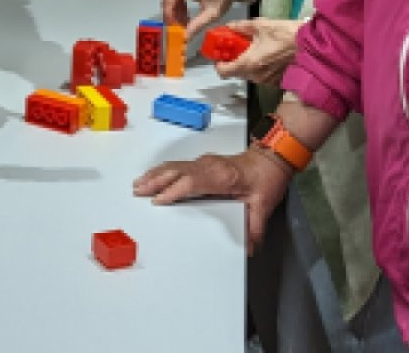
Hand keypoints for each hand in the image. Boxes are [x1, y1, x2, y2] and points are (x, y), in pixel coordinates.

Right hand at [133, 149, 291, 253]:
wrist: (271, 159)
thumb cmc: (266, 178)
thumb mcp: (263, 206)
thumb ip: (255, 228)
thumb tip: (249, 249)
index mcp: (222, 176)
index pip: (192, 182)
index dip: (174, 190)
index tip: (158, 200)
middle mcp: (210, 166)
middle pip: (177, 172)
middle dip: (156, 182)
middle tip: (138, 191)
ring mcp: (205, 162)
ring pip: (175, 167)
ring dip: (156, 175)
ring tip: (139, 184)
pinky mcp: (202, 163)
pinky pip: (178, 165)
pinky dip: (163, 170)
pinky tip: (154, 175)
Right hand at [163, 0, 250, 38]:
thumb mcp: (213, 13)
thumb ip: (198, 25)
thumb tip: (184, 38)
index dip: (168, 13)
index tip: (171, 27)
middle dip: (173, 15)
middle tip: (180, 28)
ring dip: (176, 13)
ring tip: (187, 22)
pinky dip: (178, 7)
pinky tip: (186, 15)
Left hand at [213, 18, 301, 86]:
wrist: (308, 44)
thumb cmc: (283, 33)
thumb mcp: (260, 25)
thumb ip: (240, 27)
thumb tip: (229, 26)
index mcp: (248, 63)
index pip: (224, 72)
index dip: (218, 64)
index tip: (220, 55)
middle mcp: (255, 76)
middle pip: (236, 73)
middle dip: (233, 61)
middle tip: (237, 48)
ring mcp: (266, 80)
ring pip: (248, 75)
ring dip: (247, 64)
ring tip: (254, 50)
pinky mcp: (276, 81)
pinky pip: (260, 76)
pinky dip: (259, 68)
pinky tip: (266, 56)